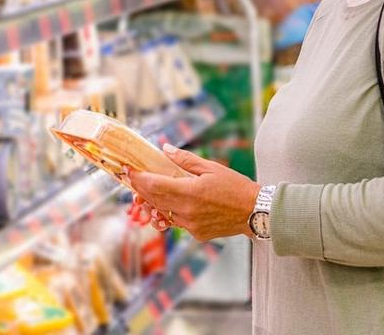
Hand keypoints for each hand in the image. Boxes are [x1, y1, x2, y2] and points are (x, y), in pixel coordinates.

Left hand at [127, 144, 260, 242]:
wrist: (256, 212)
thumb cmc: (236, 187)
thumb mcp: (211, 168)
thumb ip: (185, 160)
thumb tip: (165, 149)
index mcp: (189, 192)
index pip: (154, 186)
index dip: (138, 178)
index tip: (128, 170)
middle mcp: (187, 211)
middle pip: (154, 200)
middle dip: (141, 189)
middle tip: (133, 178)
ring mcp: (191, 225)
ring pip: (163, 213)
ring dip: (153, 202)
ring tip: (146, 191)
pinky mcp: (196, 234)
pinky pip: (177, 222)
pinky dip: (170, 212)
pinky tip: (169, 203)